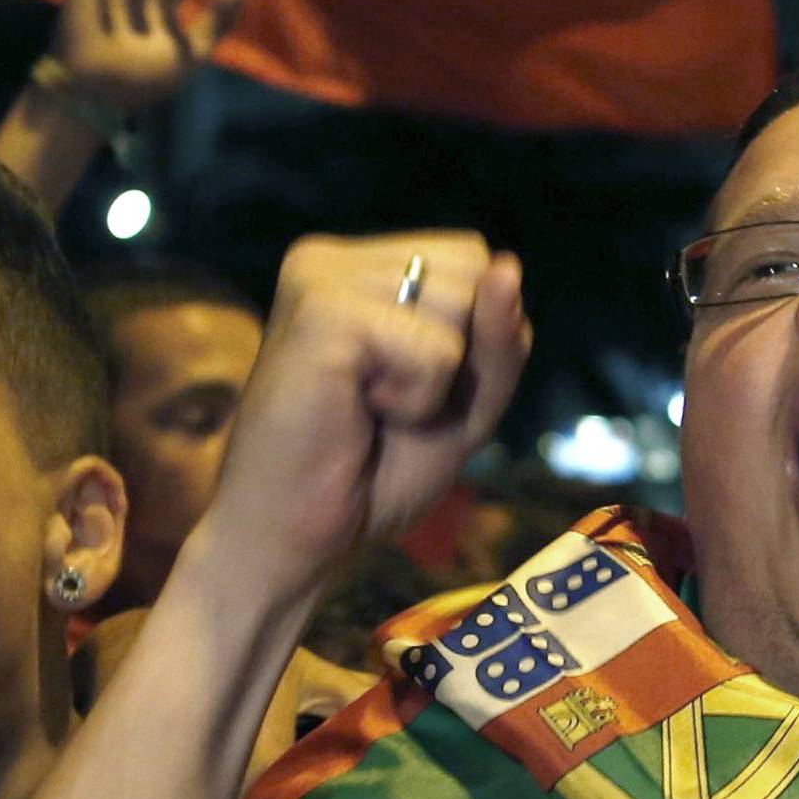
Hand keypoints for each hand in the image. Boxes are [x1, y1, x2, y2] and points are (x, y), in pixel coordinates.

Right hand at [197, 232, 528, 603]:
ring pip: (462, 301)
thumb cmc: (370, 476)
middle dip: (460, 354)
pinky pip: (435, 349)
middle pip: (474, 267)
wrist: (292, 540)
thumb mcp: (464, 403)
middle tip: (387, 405)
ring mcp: (320, 278)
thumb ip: (497, 339)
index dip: (471, 338)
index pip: (472, 258)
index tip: (404, 389)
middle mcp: (332, 258)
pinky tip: (357, 414)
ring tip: (368, 409)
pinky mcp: (321, 312)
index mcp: (358, 266)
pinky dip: (418, 400)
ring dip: (436, 382)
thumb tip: (506, 266)